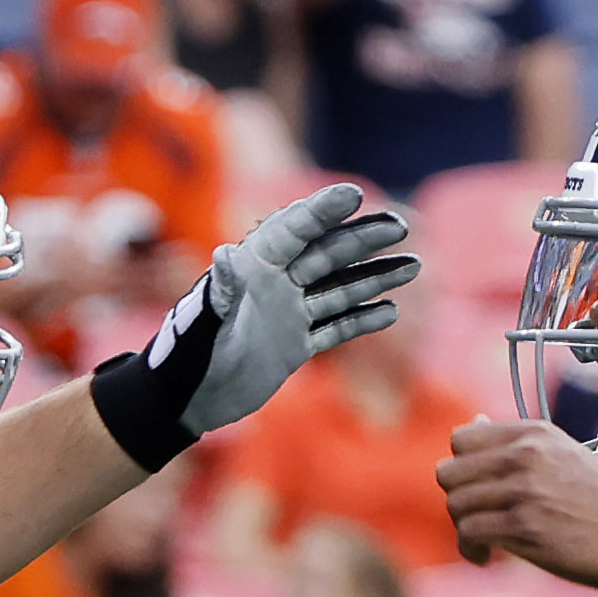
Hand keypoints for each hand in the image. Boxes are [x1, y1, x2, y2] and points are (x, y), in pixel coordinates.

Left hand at [86, 184, 419, 470]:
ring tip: (412, 266)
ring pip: (339, 289)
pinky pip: (335, 328)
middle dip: (363, 239)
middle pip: (326, 254)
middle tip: (401, 226)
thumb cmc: (186, 359)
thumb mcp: (201, 326)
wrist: (184, 402)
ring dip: (375, 277)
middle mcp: (274, 285)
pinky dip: (362, 319)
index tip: (354, 195)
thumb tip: (225, 256)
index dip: (322, 211)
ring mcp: (287, 315)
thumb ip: (218, 293)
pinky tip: (390, 311)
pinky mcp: (293, 345)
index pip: (293, 231)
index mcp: (252, 269)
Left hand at [437, 419, 597, 585]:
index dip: (462, 467)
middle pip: (449, 473)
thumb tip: (475, 422)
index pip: (461, 439)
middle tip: (477, 515)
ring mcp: (523, 490)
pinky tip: (486, 556)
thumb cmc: (597, 500)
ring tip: (484, 540)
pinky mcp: (522, 527)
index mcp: (533, 434)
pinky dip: (470, 550)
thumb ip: (516, 441)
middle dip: (458, 498)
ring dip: (464, 528)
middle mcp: (525, 456)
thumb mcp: (561, 452)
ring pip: (456, 505)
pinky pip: (469, 533)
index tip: (477, 486)